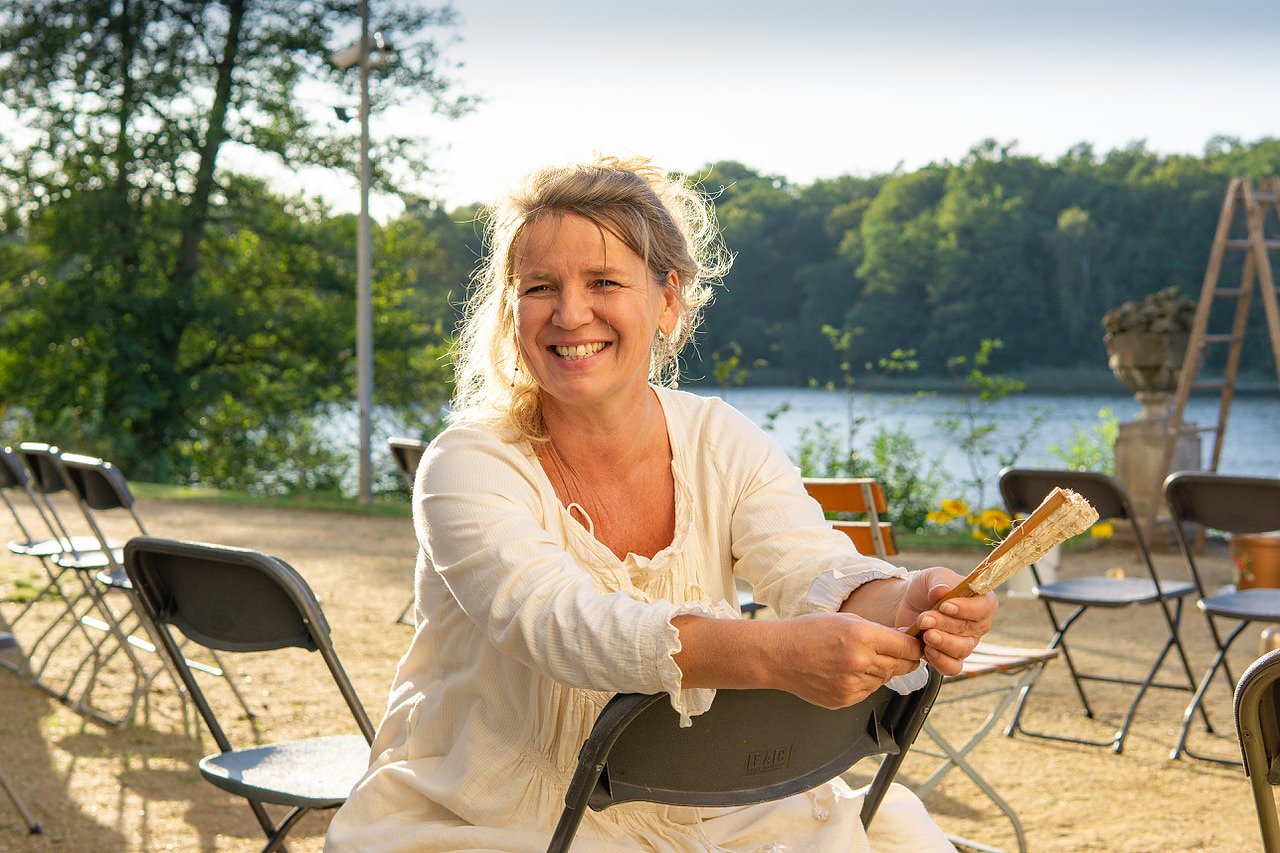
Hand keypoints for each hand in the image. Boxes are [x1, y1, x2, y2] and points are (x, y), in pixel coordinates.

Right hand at [768, 612, 924, 708]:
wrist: (777, 655)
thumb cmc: (807, 632)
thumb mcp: (846, 619)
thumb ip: (879, 631)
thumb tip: (907, 639)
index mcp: (863, 637)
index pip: (908, 648)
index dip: (916, 646)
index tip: (917, 645)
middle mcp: (860, 662)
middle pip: (901, 666)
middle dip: (901, 658)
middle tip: (893, 651)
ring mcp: (852, 685)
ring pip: (885, 680)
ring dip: (880, 670)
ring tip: (857, 658)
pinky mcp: (845, 699)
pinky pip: (868, 691)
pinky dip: (864, 681)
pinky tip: (845, 670)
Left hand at [896, 567, 997, 676]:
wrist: (908, 605)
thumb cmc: (928, 589)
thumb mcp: (932, 577)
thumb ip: (939, 581)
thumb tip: (941, 591)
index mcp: (981, 601)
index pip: (985, 607)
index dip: (967, 608)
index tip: (945, 606)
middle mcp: (978, 625)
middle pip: (969, 629)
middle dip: (944, 624)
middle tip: (924, 618)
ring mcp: (966, 643)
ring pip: (961, 649)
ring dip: (941, 642)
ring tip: (925, 634)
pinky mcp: (951, 658)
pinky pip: (953, 667)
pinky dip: (940, 661)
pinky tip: (927, 650)